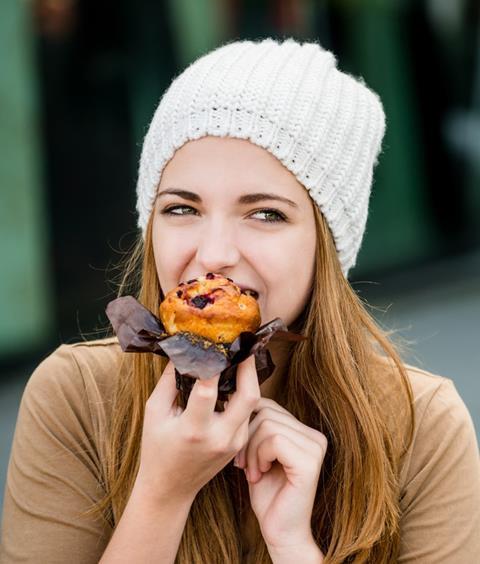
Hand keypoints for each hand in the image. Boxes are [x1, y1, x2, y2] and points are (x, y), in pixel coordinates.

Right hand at [135, 356, 259, 504]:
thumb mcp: (155, 412)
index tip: (216, 342)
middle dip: (249, 367)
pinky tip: (234, 381)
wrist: (170, 488)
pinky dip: (243, 395)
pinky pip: (248, 413)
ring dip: (248, 379)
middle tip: (243, 346)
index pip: (209, 390)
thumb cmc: (157, 448)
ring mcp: (233, 442)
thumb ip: (170, 381)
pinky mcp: (240, 443)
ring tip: (239, 358)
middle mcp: (219, 437)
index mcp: (193, 429)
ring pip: (252, 403)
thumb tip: (183, 351)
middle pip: (248, 396)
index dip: (214, 364)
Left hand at [234, 398, 326, 551]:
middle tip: (243, 464)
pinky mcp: (310, 461)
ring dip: (251, 449)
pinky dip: (259, 456)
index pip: (268, 405)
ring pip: (268, 425)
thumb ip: (256, 426)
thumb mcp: (258, 452)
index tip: (241, 451)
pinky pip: (275, 440)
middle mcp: (315, 436)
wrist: (280, 531)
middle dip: (247, 438)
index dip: (248, 424)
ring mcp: (315, 447)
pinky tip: (260, 474)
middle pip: (266, 412)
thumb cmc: (267, 493)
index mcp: (305, 431)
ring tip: (252, 471)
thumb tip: (232, 397)